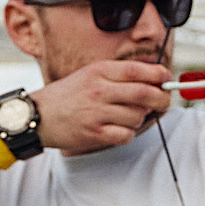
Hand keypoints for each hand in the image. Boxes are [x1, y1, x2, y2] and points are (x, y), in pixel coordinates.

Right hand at [33, 59, 172, 154]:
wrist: (37, 116)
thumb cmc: (66, 96)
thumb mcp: (89, 75)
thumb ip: (117, 75)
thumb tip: (152, 79)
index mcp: (99, 71)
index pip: (138, 70)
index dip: (158, 75)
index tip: (166, 79)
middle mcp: (99, 90)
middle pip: (145, 94)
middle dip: (162, 99)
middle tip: (164, 102)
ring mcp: (97, 112)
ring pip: (138, 116)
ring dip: (139, 118)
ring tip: (126, 116)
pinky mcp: (95, 133)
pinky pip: (126, 135)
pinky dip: (127, 134)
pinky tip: (117, 129)